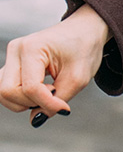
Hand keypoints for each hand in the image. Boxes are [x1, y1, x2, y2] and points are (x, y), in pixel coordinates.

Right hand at [0, 4, 110, 125]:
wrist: (86, 30)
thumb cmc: (85, 49)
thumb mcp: (78, 78)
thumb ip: (57, 101)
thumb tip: (35, 121)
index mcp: (32, 47)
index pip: (30, 87)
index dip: (47, 103)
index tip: (65, 108)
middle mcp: (16, 49)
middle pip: (8, 91)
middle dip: (30, 102)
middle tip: (55, 95)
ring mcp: (11, 56)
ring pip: (2, 92)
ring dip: (23, 101)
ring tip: (49, 91)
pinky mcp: (12, 63)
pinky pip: (7, 87)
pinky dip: (21, 96)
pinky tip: (41, 90)